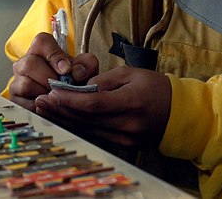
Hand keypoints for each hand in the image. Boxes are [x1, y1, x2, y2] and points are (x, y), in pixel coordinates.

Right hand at [8, 32, 97, 111]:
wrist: (65, 98)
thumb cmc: (71, 80)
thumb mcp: (83, 69)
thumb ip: (86, 64)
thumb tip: (77, 72)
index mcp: (40, 49)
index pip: (42, 42)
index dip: (54, 55)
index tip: (66, 69)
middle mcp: (25, 62)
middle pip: (30, 64)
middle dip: (50, 79)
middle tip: (63, 87)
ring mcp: (18, 80)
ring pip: (26, 85)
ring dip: (45, 94)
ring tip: (58, 98)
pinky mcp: (16, 99)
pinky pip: (25, 104)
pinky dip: (42, 108)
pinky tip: (51, 107)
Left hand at [34, 66, 170, 150]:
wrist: (180, 113)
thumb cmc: (156, 88)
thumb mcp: (131, 74)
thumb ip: (104, 80)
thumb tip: (81, 87)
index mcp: (131, 102)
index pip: (93, 104)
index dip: (70, 99)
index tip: (52, 92)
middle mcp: (127, 124)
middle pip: (86, 119)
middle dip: (61, 109)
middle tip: (41, 101)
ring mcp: (126, 139)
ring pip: (87, 130)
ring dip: (65, 119)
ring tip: (46, 109)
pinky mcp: (124, 146)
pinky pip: (95, 135)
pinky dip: (78, 126)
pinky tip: (64, 119)